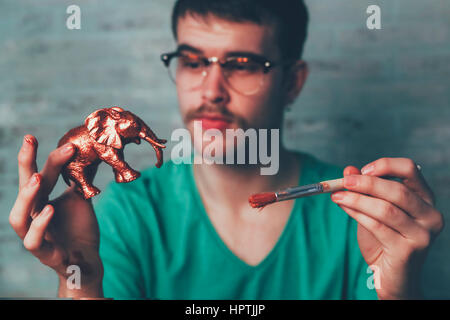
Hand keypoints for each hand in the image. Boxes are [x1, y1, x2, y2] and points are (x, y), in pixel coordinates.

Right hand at [9, 135, 103, 296]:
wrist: (87, 258)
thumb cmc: (78, 228)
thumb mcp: (80, 198)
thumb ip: (78, 179)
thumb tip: (86, 152)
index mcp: (41, 201)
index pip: (37, 175)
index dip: (37, 156)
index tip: (34, 136)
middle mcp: (33, 216)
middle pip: (23, 189)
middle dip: (24, 164)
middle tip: (30, 142)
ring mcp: (35, 235)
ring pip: (18, 218)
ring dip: (26, 196)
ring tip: (37, 178)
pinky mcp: (44, 253)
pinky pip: (33, 241)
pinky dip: (40, 226)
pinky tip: (50, 210)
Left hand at [330, 157, 443, 299]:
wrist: (391, 277)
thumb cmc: (383, 242)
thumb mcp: (372, 211)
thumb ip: (364, 191)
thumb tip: (348, 170)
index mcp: (425, 199)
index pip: (410, 169)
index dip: (385, 165)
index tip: (362, 170)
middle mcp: (430, 214)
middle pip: (398, 190)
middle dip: (366, 183)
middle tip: (344, 182)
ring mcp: (422, 234)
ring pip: (386, 209)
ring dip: (357, 200)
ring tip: (337, 196)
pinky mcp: (409, 250)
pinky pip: (378, 226)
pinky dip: (357, 214)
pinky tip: (344, 208)